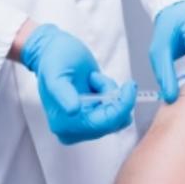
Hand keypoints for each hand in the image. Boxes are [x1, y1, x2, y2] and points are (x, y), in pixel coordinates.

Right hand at [21, 24, 136, 143]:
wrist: (55, 52)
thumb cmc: (54, 59)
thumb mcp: (55, 72)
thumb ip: (62, 92)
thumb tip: (72, 111)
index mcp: (63, 124)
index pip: (102, 125)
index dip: (120, 108)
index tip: (130, 86)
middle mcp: (73, 131)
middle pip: (112, 124)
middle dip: (112, 97)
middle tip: (95, 77)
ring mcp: (84, 127)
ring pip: (117, 118)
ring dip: (111, 94)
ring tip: (92, 79)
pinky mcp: (94, 119)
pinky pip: (116, 113)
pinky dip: (112, 95)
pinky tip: (95, 84)